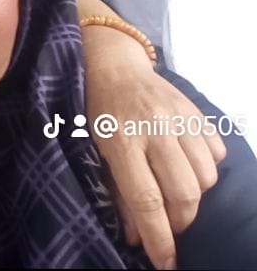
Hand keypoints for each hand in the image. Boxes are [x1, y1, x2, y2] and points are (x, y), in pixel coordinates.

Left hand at [83, 34, 225, 269]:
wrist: (114, 64)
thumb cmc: (99, 111)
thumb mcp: (97, 150)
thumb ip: (118, 193)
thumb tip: (138, 238)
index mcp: (121, 141)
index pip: (146, 200)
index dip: (160, 238)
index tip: (166, 262)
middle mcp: (154, 128)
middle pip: (184, 193)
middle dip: (181, 222)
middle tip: (170, 226)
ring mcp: (178, 117)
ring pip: (206, 176)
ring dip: (196, 194)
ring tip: (177, 191)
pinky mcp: (195, 110)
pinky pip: (216, 152)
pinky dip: (208, 167)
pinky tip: (188, 163)